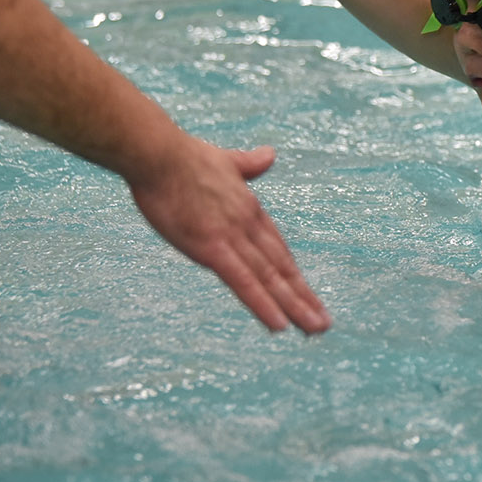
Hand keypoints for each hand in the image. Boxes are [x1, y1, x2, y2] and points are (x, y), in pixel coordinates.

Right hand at [129, 140, 330, 333]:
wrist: (158, 153)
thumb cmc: (183, 156)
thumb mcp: (225, 160)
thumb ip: (248, 164)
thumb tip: (270, 154)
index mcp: (249, 210)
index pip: (277, 249)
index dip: (292, 274)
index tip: (307, 294)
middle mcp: (248, 226)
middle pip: (280, 268)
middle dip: (302, 297)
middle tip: (323, 323)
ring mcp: (232, 238)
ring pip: (270, 279)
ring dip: (294, 306)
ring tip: (315, 328)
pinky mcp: (212, 247)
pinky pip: (243, 283)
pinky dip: (263, 304)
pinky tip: (279, 325)